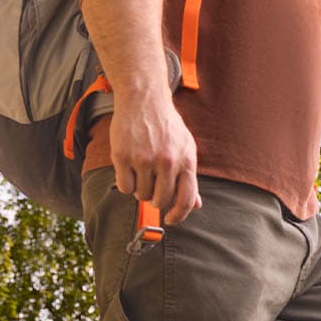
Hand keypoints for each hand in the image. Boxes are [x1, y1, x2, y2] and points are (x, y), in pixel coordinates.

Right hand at [108, 91, 201, 224]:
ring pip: (141, 196)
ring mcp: (144, 159)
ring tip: (141, 171)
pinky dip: (125, 183)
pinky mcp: (123, 156)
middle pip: (160, 201)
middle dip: (155, 200)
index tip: (171, 220)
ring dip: (140, 189)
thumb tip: (197, 205)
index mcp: (186, 160)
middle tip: (152, 187)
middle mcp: (166, 161)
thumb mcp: (186, 148)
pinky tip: (128, 169)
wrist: (144, 99)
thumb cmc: (166, 126)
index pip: (186, 200)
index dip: (179, 215)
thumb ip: (189, 177)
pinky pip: (124, 187)